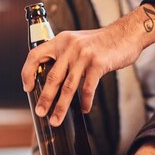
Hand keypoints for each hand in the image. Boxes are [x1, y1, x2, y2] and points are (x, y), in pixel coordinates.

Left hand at [21, 3, 154, 125]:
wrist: (126, 34)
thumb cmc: (102, 42)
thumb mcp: (78, 42)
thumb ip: (66, 55)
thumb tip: (54, 80)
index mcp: (61, 40)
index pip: (36, 55)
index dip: (28, 72)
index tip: (28, 88)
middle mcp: (70, 47)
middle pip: (52, 77)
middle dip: (45, 98)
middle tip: (40, 112)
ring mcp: (84, 55)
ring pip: (68, 86)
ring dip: (61, 106)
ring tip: (56, 120)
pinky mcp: (98, 64)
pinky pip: (88, 88)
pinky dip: (85, 101)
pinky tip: (84, 109)